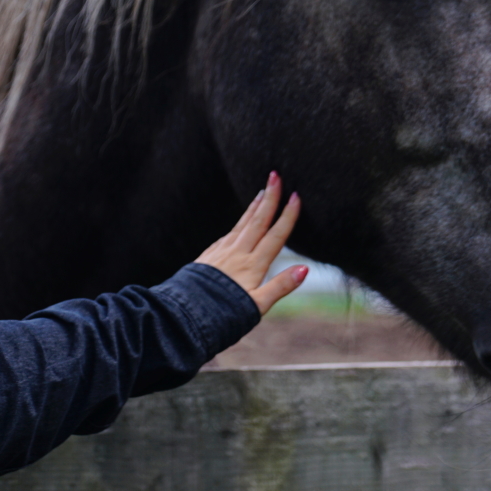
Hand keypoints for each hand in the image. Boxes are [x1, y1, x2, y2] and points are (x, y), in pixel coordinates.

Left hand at [194, 172, 306, 314]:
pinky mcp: (209, 257)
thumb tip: (304, 269)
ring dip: (254, 207)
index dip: (287, 216)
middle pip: (257, 221)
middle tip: (276, 175)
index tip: (296, 196)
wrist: (186, 315)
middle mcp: (237, 254)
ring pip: (241, 225)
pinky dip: (238, 224)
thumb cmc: (224, 315)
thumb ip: (281, 287)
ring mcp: (222, 253)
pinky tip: (240, 222)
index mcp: (253, 266)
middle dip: (269, 198)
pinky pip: (228, 234)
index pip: (275, 236)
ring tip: (262, 191)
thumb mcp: (257, 306)